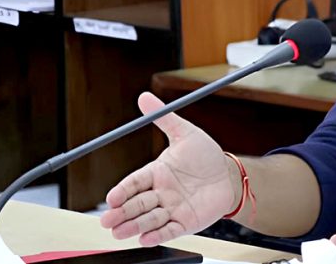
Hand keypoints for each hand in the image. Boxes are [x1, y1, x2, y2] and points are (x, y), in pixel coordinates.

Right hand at [99, 92, 237, 245]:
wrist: (228, 175)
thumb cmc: (205, 155)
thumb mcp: (185, 133)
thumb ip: (164, 118)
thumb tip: (144, 96)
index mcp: (156, 173)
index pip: (134, 183)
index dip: (122, 191)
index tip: (111, 197)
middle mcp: (160, 193)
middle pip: (136, 204)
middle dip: (121, 213)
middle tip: (107, 220)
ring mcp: (171, 209)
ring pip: (149, 219)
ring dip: (134, 226)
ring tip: (120, 232)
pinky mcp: (184, 222)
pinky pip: (169, 230)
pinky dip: (157, 235)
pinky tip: (146, 238)